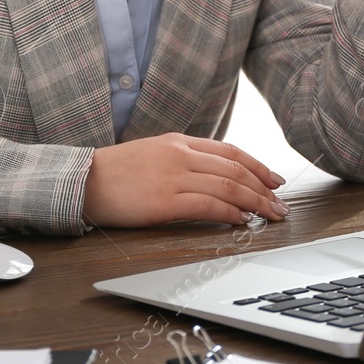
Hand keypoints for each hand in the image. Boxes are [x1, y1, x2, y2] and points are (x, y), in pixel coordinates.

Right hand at [82, 133, 288, 227]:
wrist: (83, 181)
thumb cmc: (115, 173)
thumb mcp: (153, 154)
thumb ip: (183, 160)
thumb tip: (214, 178)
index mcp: (178, 141)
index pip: (229, 151)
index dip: (258, 166)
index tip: (275, 181)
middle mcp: (180, 155)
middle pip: (235, 170)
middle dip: (263, 188)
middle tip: (281, 204)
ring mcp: (173, 176)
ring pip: (227, 187)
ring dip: (255, 203)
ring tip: (270, 216)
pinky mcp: (165, 201)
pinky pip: (208, 206)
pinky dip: (230, 214)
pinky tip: (242, 221)